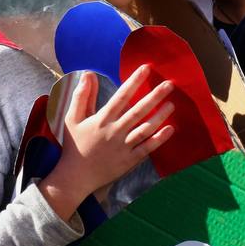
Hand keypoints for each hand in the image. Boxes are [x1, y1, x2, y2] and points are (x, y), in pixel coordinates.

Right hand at [39, 67, 175, 219]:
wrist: (76, 177)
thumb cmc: (74, 145)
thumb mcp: (72, 118)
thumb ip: (82, 96)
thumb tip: (88, 73)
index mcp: (102, 119)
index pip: (121, 96)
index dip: (134, 81)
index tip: (146, 69)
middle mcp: (114, 131)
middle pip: (138, 111)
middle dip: (154, 96)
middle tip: (169, 84)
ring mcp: (123, 147)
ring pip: (145, 129)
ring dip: (160, 116)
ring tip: (172, 104)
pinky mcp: (129, 160)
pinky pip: (147, 148)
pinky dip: (159, 139)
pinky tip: (170, 129)